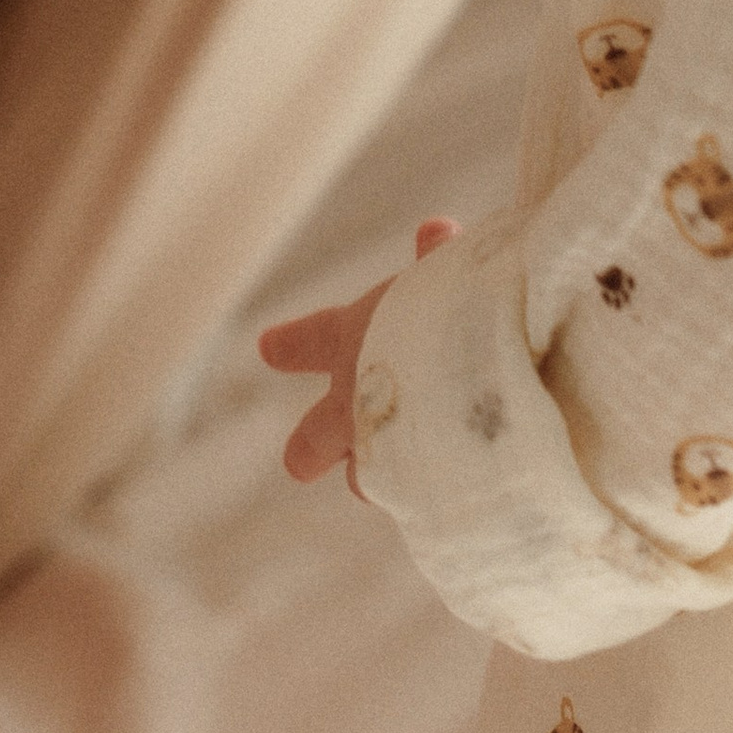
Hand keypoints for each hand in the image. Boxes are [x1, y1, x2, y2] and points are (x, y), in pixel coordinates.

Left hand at [258, 218, 455, 490]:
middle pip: (314, 439)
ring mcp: (376, 453)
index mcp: (348, 340)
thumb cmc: (454, 312)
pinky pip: (415, 502)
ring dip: (380, 480)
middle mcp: (349, 403)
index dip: (293, 344)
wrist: (464, 378)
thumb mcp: (448, 276)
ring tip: (399, 482)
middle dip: (308, 450)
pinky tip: (450, 497)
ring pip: (365, 481)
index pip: (310, 339)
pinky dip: (432, 497)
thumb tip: (433, 231)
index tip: (268, 348)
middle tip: (299, 463)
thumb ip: (439, 262)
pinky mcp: (411, 493)